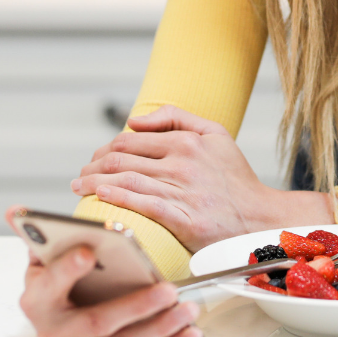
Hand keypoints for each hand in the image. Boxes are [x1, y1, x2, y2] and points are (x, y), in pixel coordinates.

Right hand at [6, 206, 201, 336]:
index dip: (67, 270)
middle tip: (167, 289)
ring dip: (160, 327)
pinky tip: (189, 332)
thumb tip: (15, 210)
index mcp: (38, 302)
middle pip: (97, 322)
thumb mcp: (42, 268)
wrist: (62, 334)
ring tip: (186, 307)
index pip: (50, 286)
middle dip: (135, 307)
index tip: (88, 252)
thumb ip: (41, 241)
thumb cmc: (57, 293)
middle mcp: (57, 333)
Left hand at [72, 105, 333, 252]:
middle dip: (93, 166)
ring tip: (78, 187)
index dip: (105, 148)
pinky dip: (115, 198)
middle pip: (121, 159)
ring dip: (93, 183)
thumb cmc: (235, 178)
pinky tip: (98, 197)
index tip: (95, 159)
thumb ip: (176, 117)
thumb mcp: (215, 134)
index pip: (130, 139)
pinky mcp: (182, 219)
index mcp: (187, 142)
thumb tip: (135, 119)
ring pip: (125, 181)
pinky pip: (140, 204)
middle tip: (80, 174)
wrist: (259, 217)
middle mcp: (182, 164)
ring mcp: (182, 192)